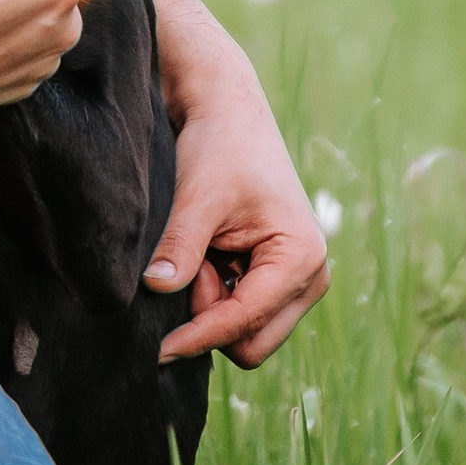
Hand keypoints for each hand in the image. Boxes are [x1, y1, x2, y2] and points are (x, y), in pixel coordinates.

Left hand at [146, 0, 328, 366]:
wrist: (229, 114)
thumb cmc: (220, 146)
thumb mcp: (198, 194)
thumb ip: (181, 244)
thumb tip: (155, 289)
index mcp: (301, 257)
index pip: (245, 323)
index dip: (199, 336)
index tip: (158, 350)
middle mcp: (310, 277)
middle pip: (252, 344)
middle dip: (210, 316)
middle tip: (189, 263)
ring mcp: (297, 282)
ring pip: (245, 333)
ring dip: (212, 304)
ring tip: (201, 249)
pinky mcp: (279, 280)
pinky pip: (241, 314)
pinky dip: (215, 294)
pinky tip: (209, 253)